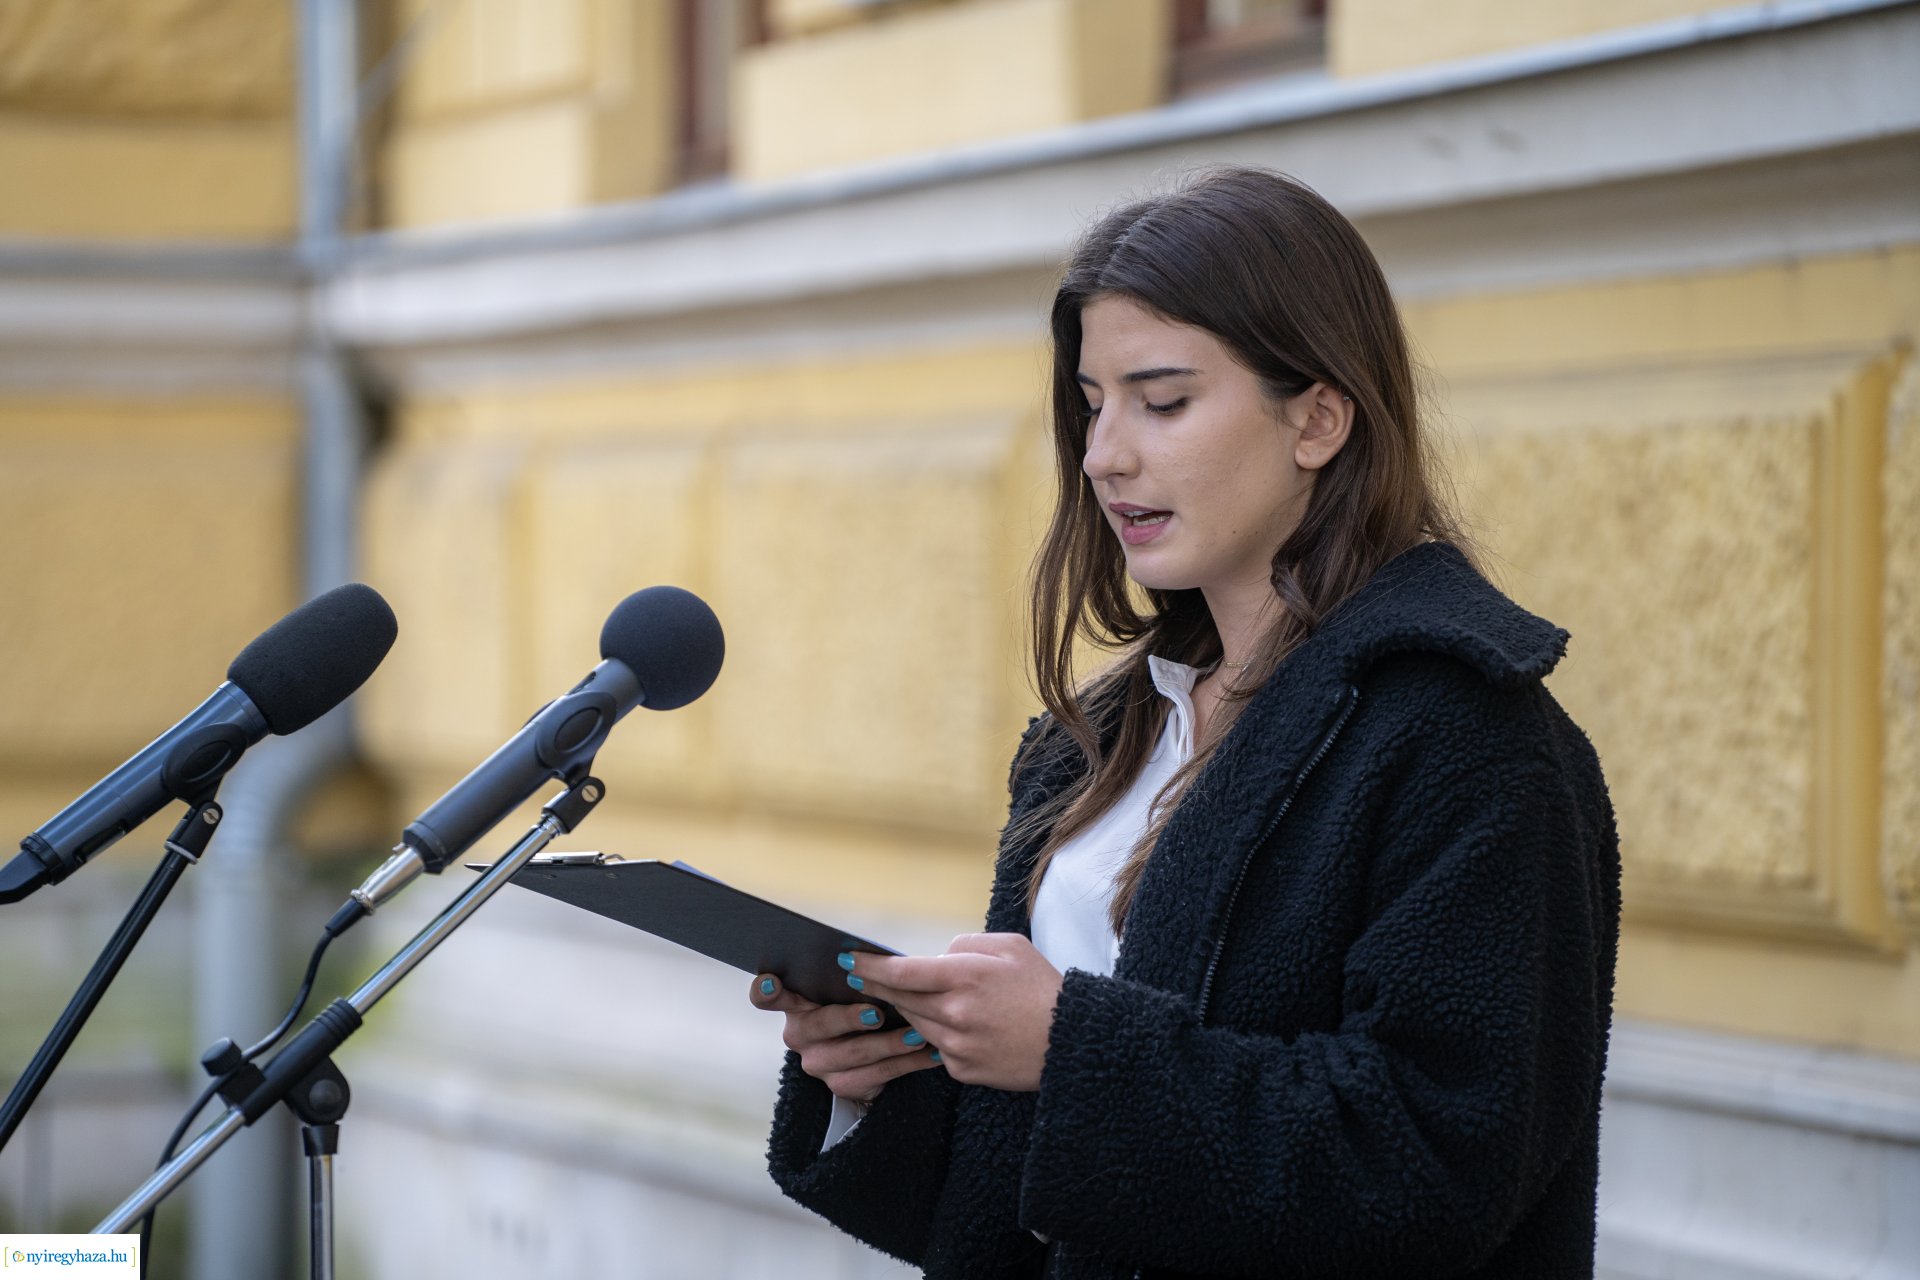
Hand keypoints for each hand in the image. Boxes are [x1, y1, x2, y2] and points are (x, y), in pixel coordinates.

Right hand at [749, 973, 937, 1103]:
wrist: (873, 1055)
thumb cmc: (862, 1003)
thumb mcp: (854, 988)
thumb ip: (855, 975)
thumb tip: (878, 958)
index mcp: (796, 1002)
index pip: (766, 996)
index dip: (765, 990)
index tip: (773, 981)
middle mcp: (799, 1035)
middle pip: (818, 1026)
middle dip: (849, 1019)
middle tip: (877, 1014)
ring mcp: (818, 1063)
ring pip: (852, 1054)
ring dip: (889, 1044)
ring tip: (919, 1034)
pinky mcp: (841, 1086)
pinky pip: (876, 1076)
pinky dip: (906, 1063)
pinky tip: (929, 1052)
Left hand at [842, 934, 1062, 1091]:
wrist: (1072, 1042)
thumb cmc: (1043, 988)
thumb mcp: (1011, 947)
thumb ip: (967, 945)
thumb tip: (937, 957)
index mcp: (966, 976)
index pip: (903, 971)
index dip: (870, 966)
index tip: (847, 958)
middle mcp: (956, 1013)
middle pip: (901, 999)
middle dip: (877, 987)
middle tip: (857, 976)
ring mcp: (957, 1045)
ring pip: (914, 1024)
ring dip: (906, 1010)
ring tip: (900, 997)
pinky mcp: (962, 1070)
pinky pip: (934, 1049)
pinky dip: (935, 1035)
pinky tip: (945, 1025)